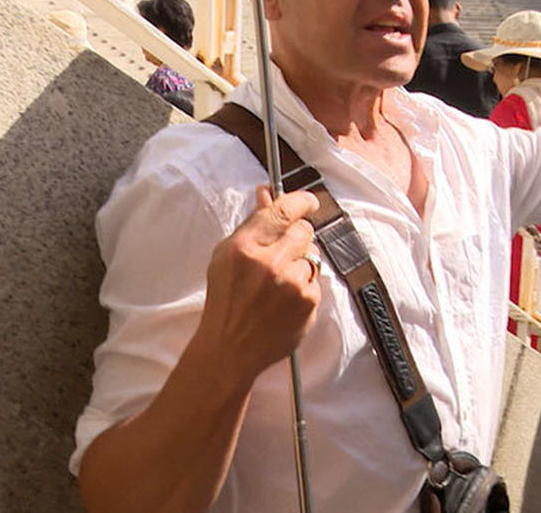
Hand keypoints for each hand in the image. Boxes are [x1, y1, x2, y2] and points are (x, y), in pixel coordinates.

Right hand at [194, 187, 322, 388]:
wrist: (230, 348)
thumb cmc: (225, 300)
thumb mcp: (226, 256)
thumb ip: (252, 223)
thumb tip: (267, 192)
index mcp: (244, 247)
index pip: (284, 210)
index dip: (301, 201)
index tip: (308, 201)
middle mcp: (270, 263)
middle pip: (304, 230)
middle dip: (297, 236)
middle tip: (283, 252)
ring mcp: (292, 283)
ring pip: (312, 254)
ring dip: (300, 263)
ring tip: (278, 282)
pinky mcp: (308, 301)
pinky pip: (315, 279)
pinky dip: (304, 285)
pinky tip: (285, 298)